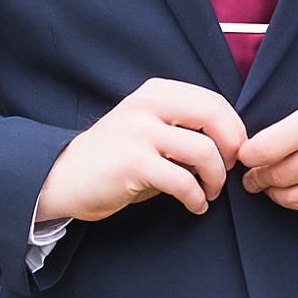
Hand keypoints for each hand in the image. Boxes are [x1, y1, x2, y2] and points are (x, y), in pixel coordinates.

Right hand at [35, 79, 245, 222]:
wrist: (63, 178)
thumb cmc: (113, 158)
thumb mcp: (148, 128)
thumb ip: (183, 127)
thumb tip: (229, 146)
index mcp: (155, 92)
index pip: (213, 101)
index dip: (234, 129)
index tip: (234, 153)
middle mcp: (147, 104)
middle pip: (213, 116)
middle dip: (231, 148)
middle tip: (229, 171)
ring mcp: (139, 132)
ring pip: (204, 150)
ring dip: (216, 178)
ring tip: (210, 192)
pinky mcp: (133, 163)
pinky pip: (183, 181)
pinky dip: (196, 198)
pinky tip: (195, 205)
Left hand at [239, 86, 297, 214]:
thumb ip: (294, 127)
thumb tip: (257, 151)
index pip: (263, 148)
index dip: (246, 157)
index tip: (244, 157)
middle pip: (275, 177)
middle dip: (258, 179)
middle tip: (253, 178)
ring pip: (294, 199)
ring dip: (278, 195)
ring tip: (275, 187)